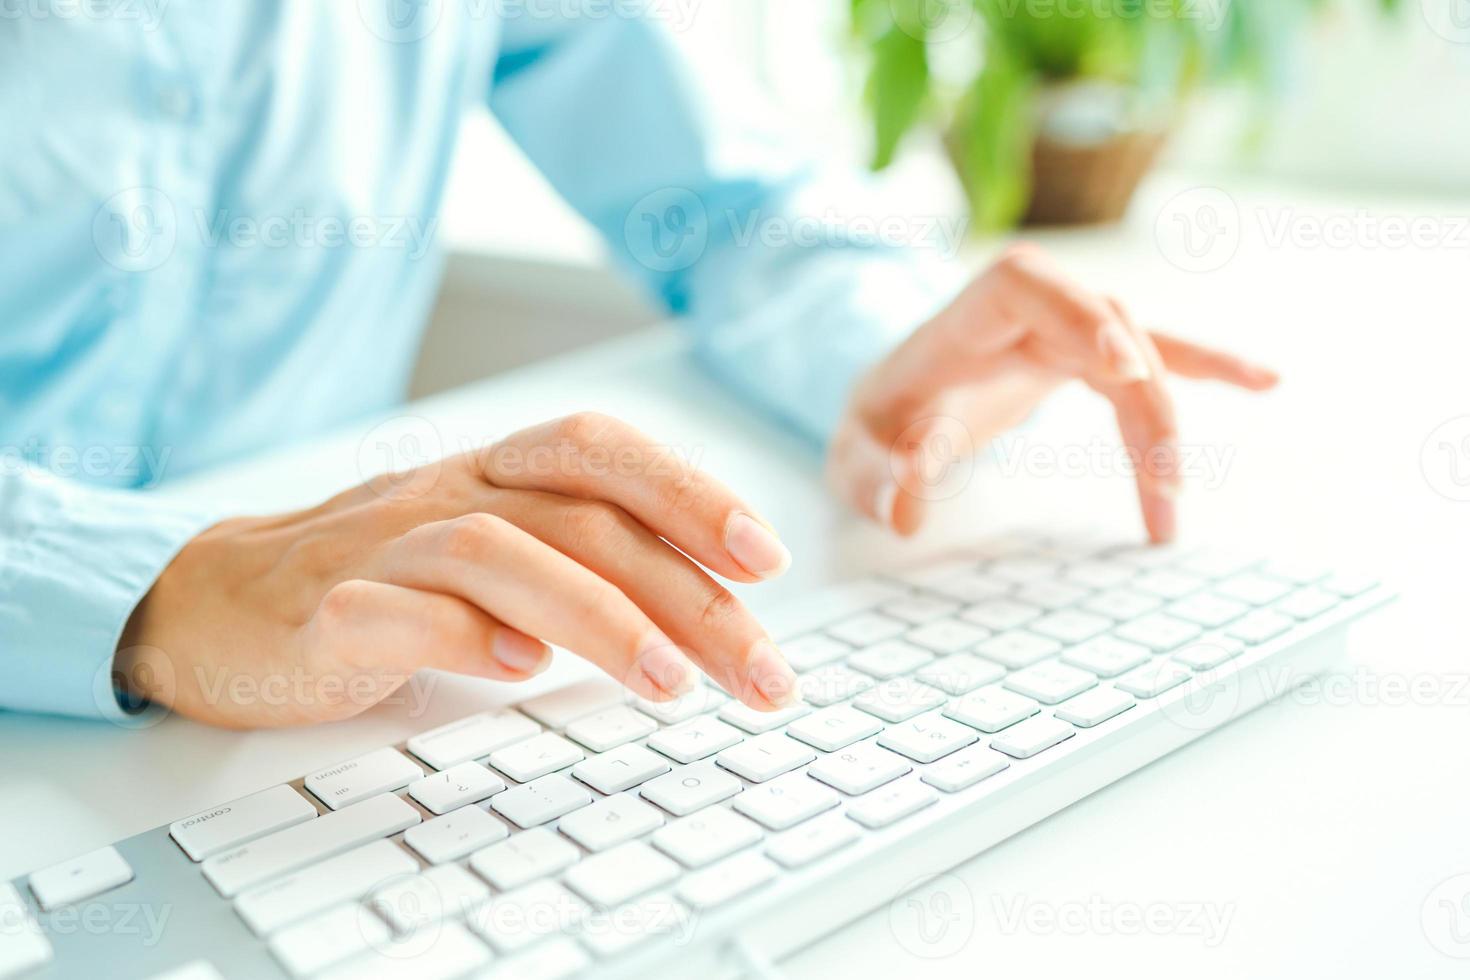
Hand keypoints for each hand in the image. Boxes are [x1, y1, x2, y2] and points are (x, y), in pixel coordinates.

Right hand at [116, 413, 797, 727]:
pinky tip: (517, 670)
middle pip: (580, 520)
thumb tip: (713, 608)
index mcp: (496, 470)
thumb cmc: (391, 574)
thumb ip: (586, 559)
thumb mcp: (497, 545)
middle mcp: (448, 494)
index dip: (689, 493)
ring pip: (495, 555)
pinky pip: (386, 613)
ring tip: (668, 684)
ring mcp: (381, 548)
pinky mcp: (321, 612)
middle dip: (686, 596)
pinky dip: (457, 637)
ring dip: (596, 618)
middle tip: (760, 672)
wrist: (223, 599)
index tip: (766, 560)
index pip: (603, 452)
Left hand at [828, 244, 1277, 541]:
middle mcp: (1022, 311)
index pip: (1025, 284)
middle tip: (1161, 485)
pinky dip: (1203, 370)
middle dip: (1141, 402)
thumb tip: (903, 513)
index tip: (1122, 369)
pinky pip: (1152, 358)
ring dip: (1165, 423)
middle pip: (1103, 326)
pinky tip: (1265, 381)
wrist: (887, 409)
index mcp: (964, 316)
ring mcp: (1060, 329)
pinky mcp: (1084, 358)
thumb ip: (875, 476)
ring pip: (1138, 352)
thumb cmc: (873, 424)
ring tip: (1172, 503)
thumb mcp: (856, 455)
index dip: (1079, 314)